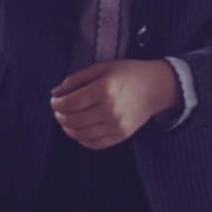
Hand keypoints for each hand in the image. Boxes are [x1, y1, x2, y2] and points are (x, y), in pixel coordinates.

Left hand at [49, 60, 180, 149]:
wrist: (156, 87)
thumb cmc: (128, 74)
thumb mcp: (101, 68)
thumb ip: (76, 79)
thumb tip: (55, 93)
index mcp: (104, 90)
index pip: (70, 103)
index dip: (57, 103)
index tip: (54, 100)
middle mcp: (110, 110)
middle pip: (73, 120)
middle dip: (60, 116)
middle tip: (58, 110)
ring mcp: (117, 125)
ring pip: (81, 134)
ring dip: (68, 128)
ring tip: (65, 119)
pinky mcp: (121, 135)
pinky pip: (95, 143)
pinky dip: (81, 139)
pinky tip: (77, 130)